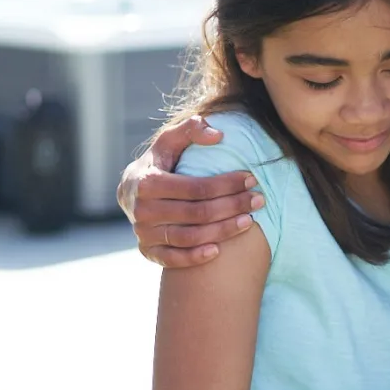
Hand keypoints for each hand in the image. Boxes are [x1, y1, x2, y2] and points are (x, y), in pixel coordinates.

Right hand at [118, 115, 262, 267]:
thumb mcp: (170, 140)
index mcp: (148, 182)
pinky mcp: (147, 251)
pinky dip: (195, 257)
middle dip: (233, 206)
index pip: (197, 187)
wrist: (131, 191)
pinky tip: (219, 250)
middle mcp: (143, 210)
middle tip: (258, 200)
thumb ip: (191, 129)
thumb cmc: (160, 162)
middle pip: (198, 213)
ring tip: (249, 221)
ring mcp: (144, 233)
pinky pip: (173, 259)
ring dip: (223, 231)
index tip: (252, 179)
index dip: (227, 184)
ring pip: (190, 237)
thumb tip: (218, 135)